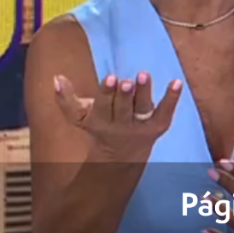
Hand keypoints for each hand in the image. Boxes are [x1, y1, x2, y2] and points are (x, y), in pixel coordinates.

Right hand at [53, 72, 182, 162]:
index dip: (107, 93)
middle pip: (123, 108)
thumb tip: (56, 77)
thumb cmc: (99, 128)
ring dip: (144, 92)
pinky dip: (172, 98)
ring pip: (143, 109)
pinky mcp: (157, 126)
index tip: (110, 78)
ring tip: (144, 75)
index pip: (103, 106)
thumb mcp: (79, 118)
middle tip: (126, 81)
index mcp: (101, 121)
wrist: (120, 157)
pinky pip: (166, 112)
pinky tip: (177, 82)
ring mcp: (141, 126)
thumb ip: (66, 100)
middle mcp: (122, 125)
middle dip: (124, 95)